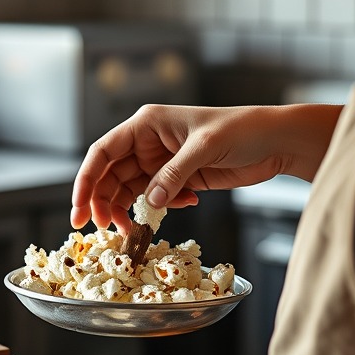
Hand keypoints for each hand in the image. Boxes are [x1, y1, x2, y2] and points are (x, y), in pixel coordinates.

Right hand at [70, 103, 291, 231]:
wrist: (275, 142)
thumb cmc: (242, 129)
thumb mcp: (204, 148)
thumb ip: (173, 175)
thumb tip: (148, 203)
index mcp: (146, 124)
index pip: (104, 152)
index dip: (86, 180)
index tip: (79, 209)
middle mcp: (149, 142)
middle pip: (111, 175)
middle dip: (104, 202)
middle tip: (105, 230)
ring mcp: (163, 162)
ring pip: (131, 191)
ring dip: (130, 211)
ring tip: (136, 229)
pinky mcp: (179, 179)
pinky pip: (156, 199)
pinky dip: (160, 209)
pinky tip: (183, 205)